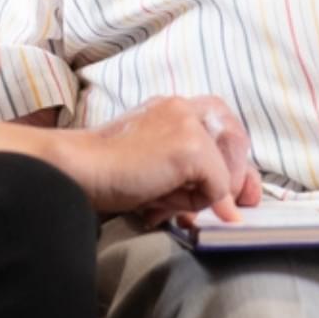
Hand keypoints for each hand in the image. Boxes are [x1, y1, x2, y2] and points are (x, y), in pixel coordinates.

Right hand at [60, 95, 264, 223]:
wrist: (81, 169)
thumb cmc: (110, 173)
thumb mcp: (158, 167)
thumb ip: (194, 176)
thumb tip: (233, 211)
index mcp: (174, 107)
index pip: (225, 127)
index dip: (234, 161)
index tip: (235, 193)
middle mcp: (185, 106)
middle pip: (237, 141)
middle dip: (232, 179)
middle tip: (214, 207)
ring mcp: (189, 124)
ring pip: (225, 170)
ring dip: (202, 195)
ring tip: (166, 203)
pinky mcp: (192, 147)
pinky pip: (217, 187)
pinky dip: (195, 203)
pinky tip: (162, 202)